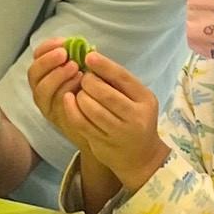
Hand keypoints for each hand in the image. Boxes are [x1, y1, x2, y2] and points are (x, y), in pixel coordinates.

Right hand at [28, 40, 92, 151]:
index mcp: (46, 73)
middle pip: (34, 74)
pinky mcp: (56, 117)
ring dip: (57, 75)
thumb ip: (81, 58)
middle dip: (47, 61)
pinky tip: (80, 83)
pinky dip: (66, 90)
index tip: (62, 42)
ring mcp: (47, 105)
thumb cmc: (92, 90)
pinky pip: (56, 104)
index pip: (37, 57)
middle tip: (64, 54)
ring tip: (75, 68)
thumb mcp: (86, 70)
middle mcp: (42, 89)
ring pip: (42, 90)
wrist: (100, 120)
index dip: (46, 48)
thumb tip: (83, 45)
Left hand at [31, 42, 165, 190]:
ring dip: (80, 95)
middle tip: (84, 77)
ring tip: (79, 91)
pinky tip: (68, 100)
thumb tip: (94, 60)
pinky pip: (81, 123)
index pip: (123, 78)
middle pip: (105, 94)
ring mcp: (119, 132)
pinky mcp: (103, 143)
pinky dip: (71, 109)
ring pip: (91, 109)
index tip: (89, 56)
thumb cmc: (136, 120)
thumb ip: (120, 83)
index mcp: (145, 99)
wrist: (141, 157)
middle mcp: (135, 116)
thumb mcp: (138, 100)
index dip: (105, 66)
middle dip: (89, 82)